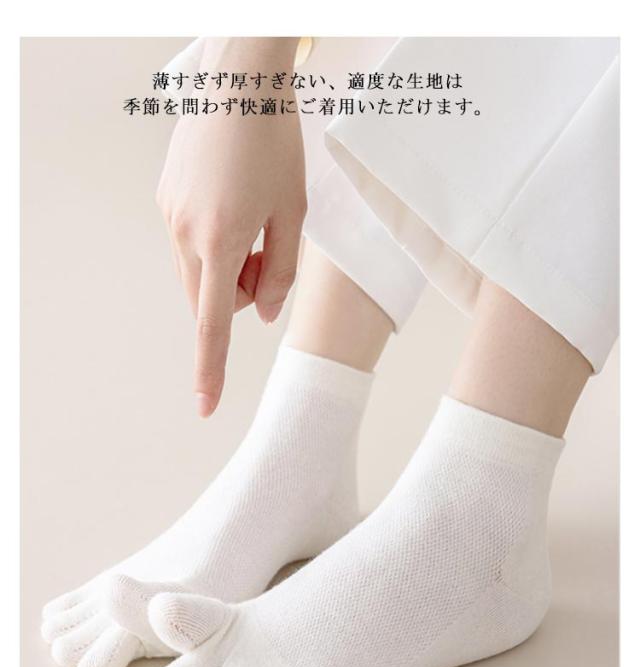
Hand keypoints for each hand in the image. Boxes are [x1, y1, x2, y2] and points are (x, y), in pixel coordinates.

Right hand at [156, 38, 306, 416]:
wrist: (238, 80)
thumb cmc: (276, 143)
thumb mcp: (294, 212)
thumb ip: (282, 272)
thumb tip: (264, 315)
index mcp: (222, 240)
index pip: (215, 324)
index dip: (211, 369)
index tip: (205, 407)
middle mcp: (185, 233)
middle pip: (209, 299)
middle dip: (238, 296)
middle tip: (269, 256)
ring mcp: (169, 214)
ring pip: (198, 273)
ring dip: (227, 270)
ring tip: (255, 222)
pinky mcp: (165, 198)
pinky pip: (189, 243)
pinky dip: (214, 245)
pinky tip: (234, 204)